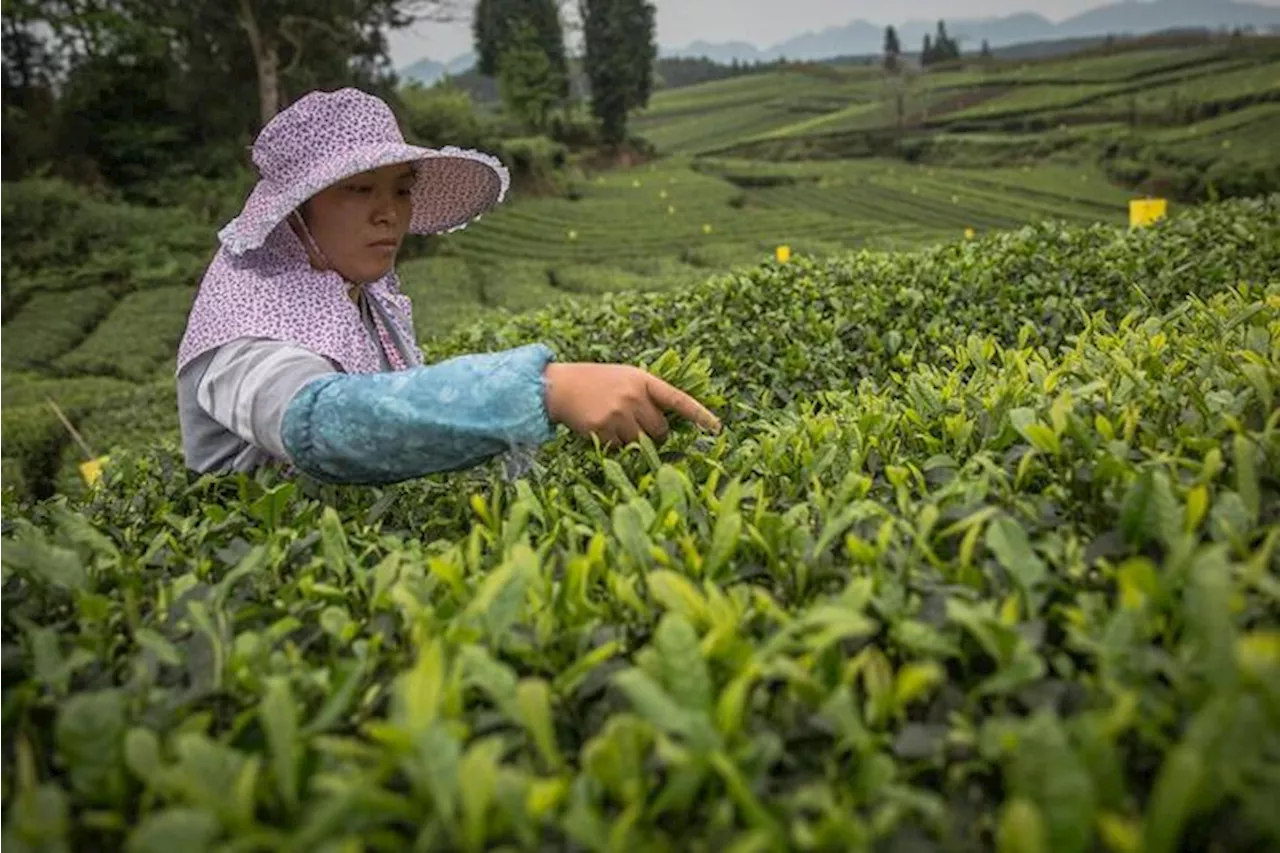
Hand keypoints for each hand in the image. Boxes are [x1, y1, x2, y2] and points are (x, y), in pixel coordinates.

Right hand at [543, 362, 721, 447]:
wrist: (559, 386)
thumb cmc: (596, 382)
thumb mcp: (625, 378)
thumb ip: (646, 395)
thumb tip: (666, 427)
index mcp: (643, 380)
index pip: (678, 400)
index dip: (699, 415)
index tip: (717, 428)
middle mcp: (633, 396)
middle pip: (661, 430)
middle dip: (655, 434)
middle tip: (639, 427)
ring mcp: (618, 413)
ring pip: (641, 442)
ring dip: (633, 441)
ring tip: (615, 424)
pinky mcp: (602, 430)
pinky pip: (620, 449)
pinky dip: (615, 445)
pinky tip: (602, 430)